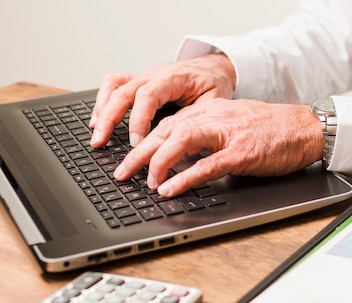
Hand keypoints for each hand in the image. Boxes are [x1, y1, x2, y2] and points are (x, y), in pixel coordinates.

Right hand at [89, 53, 235, 147]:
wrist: (214, 68)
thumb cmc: (213, 85)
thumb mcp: (211, 103)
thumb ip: (190, 119)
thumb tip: (173, 141)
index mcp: (173, 78)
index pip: (148, 95)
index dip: (138, 120)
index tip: (136, 143)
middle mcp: (154, 74)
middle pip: (123, 91)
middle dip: (108, 118)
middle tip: (101, 141)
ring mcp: (144, 75)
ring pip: (113, 86)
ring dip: (101, 109)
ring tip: (96, 134)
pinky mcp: (139, 80)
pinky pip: (114, 85)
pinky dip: (103, 102)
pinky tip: (99, 119)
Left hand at [113, 97, 323, 196]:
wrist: (305, 127)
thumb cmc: (274, 128)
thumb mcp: (235, 124)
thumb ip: (209, 135)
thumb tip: (187, 155)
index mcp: (210, 110)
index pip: (168, 123)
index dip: (144, 142)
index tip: (130, 158)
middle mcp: (213, 117)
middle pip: (165, 131)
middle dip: (139, 153)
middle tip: (121, 172)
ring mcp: (227, 134)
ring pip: (180, 141)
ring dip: (157, 163)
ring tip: (144, 182)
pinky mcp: (241, 153)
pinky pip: (206, 165)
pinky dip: (184, 177)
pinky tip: (170, 188)